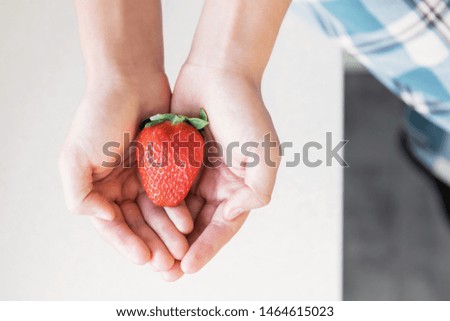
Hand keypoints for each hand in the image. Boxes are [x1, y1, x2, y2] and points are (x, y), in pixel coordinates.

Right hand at [59, 74, 192, 270]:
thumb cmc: (100, 115)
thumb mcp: (75, 157)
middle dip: (152, 244)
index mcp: (97, 188)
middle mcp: (120, 186)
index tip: (145, 258)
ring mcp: (144, 177)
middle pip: (137, 224)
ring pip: (157, 213)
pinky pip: (173, 194)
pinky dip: (178, 209)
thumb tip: (105, 220)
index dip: (127, 244)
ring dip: (167, 233)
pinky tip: (187, 222)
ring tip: (182, 248)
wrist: (131, 80)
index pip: (112, 225)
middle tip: (169, 263)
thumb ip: (79, 195)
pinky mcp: (165, 167)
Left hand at [162, 64, 280, 280]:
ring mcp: (196, 173)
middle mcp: (219, 184)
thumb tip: (234, 215)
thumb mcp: (265, 154)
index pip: (224, 225)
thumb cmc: (245, 110)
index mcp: (242, 186)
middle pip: (200, 224)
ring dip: (167, 234)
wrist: (217, 72)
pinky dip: (157, 207)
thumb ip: (258, 191)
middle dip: (185, 248)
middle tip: (167, 271)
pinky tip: (144, 223)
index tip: (188, 266)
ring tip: (153, 256)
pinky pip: (165, 188)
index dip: (207, 247)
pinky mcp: (176, 160)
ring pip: (180, 211)